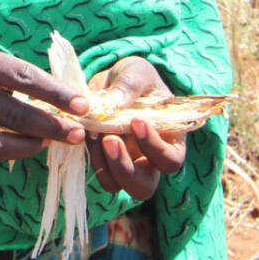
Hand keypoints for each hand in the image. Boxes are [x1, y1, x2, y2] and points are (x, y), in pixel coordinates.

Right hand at [0, 40, 87, 160]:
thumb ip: (17, 76)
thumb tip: (62, 101)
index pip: (22, 77)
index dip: (54, 93)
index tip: (82, 105)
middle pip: (13, 113)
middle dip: (51, 126)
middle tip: (77, 133)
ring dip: (32, 145)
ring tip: (53, 142)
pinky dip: (11, 151)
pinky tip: (28, 145)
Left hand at [85, 57, 186, 200]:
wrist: (112, 81)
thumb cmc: (135, 78)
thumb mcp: (137, 72)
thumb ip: (130, 86)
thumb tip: (115, 105)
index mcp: (170, 140)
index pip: (170, 161)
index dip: (155, 148)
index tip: (136, 121)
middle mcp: (150, 160)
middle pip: (144, 187)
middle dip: (125, 168)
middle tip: (110, 140)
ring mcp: (126, 165)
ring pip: (117, 185)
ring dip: (103, 163)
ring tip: (95, 133)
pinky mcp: (104, 162)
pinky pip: (97, 172)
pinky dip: (90, 156)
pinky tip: (87, 133)